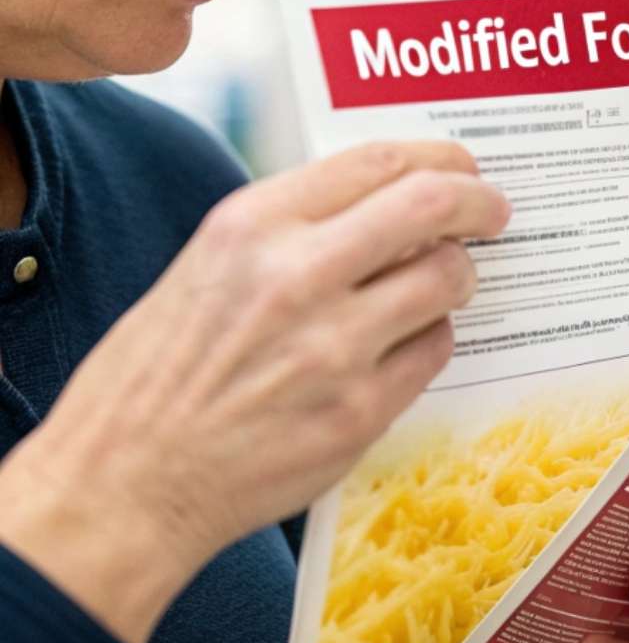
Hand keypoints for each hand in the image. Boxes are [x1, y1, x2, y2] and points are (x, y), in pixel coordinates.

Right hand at [0, 141, 508, 642]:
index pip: (379, 161)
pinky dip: (432, 337)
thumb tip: (391, 199)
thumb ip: (297, 224)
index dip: (440, 157)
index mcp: (252, 226)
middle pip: (431, 206)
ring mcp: (334, 348)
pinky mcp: (359, 413)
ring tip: (446, 282)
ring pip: (446, 279)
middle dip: (478, 200)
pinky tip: (406, 344)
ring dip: (459, 275)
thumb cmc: (159, 371)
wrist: (123, 486)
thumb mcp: (211, 263)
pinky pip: (434, 350)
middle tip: (492, 210)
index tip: (462, 165)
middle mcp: (297, 276)